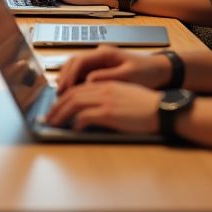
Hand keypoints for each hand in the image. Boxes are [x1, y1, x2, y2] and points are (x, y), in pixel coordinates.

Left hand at [43, 80, 162, 133]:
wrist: (163, 109)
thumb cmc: (147, 105)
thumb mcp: (124, 95)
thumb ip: (108, 97)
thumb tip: (94, 109)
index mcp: (106, 84)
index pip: (78, 88)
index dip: (64, 97)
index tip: (56, 106)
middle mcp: (103, 89)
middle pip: (72, 94)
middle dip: (57, 106)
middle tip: (48, 117)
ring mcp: (106, 100)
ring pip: (75, 103)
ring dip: (61, 114)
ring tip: (54, 123)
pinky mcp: (110, 113)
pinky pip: (86, 116)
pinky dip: (77, 121)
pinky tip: (74, 128)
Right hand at [55, 47, 171, 92]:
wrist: (161, 71)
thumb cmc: (147, 72)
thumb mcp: (129, 75)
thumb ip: (107, 77)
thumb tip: (88, 81)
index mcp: (105, 53)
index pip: (79, 61)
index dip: (69, 75)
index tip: (64, 88)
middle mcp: (99, 55)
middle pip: (73, 63)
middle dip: (64, 77)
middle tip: (58, 93)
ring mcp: (100, 61)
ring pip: (76, 68)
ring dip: (68, 79)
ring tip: (62, 94)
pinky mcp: (102, 69)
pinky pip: (83, 74)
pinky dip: (75, 82)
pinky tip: (73, 93)